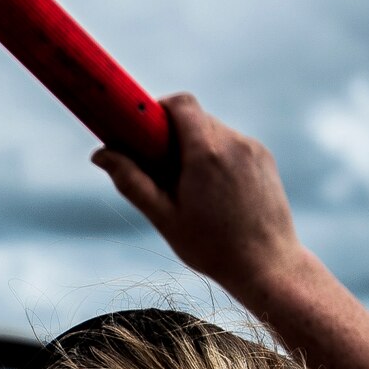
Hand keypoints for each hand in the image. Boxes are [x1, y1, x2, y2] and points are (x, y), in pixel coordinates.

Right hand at [92, 94, 304, 296]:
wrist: (267, 265)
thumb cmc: (212, 246)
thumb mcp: (163, 217)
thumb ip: (131, 181)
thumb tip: (100, 154)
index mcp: (205, 152)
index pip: (180, 103)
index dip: (158, 108)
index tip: (144, 130)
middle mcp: (233, 142)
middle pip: (195, 117)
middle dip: (174, 134)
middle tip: (160, 168)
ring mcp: (253, 149)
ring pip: (214, 131)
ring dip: (196, 147)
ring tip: (190, 187)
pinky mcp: (264, 159)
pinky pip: (233, 144)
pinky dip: (217, 156)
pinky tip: (214, 192)